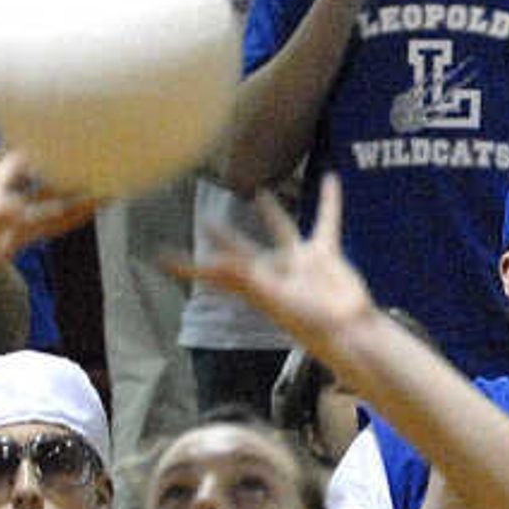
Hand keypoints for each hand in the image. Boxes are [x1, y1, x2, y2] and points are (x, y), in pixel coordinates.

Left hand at [173, 175, 379, 357]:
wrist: (346, 329)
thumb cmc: (309, 322)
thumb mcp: (272, 299)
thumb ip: (245, 278)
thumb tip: (216, 260)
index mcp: (254, 282)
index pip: (213, 271)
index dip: (187, 266)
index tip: (162, 257)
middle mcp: (273, 269)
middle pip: (240, 247)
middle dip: (223, 236)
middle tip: (206, 220)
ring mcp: (299, 261)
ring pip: (281, 228)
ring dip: (271, 211)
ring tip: (260, 192)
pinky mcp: (325, 254)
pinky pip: (327, 220)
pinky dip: (331, 200)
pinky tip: (332, 179)